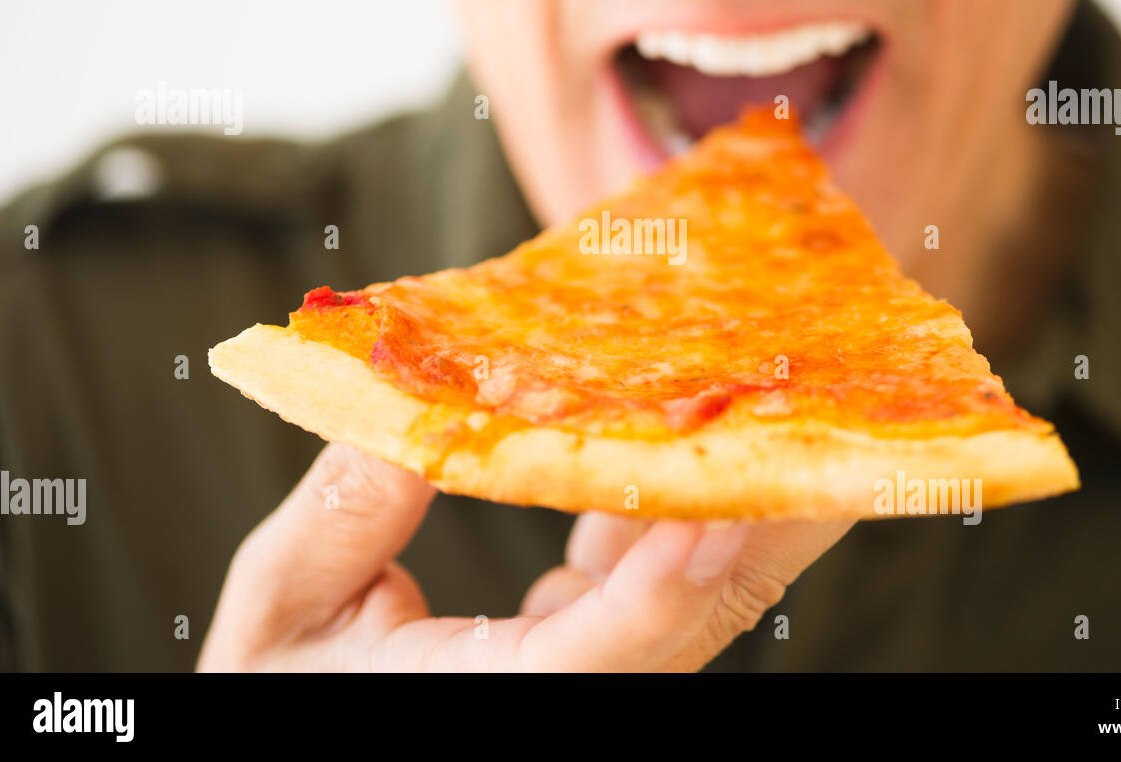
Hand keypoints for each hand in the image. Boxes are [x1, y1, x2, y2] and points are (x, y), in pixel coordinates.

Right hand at [198, 442, 851, 671]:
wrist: (313, 712)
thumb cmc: (284, 683)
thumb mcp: (281, 607)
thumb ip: (344, 519)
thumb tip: (407, 407)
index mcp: (505, 697)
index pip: (607, 652)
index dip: (669, 580)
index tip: (726, 501)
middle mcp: (576, 689)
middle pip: (694, 616)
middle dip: (768, 522)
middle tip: (840, 433)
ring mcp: (596, 668)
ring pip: (697, 593)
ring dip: (751, 501)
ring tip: (809, 408)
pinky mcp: (596, 643)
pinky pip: (662, 574)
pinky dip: (685, 502)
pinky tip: (699, 421)